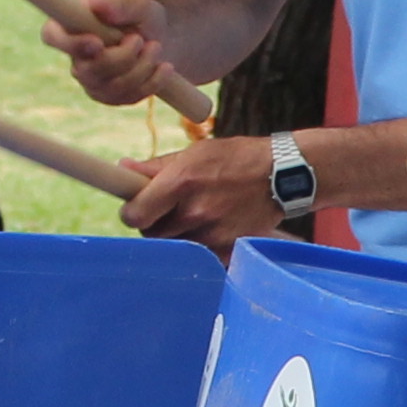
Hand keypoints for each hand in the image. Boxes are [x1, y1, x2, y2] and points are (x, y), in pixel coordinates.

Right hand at [49, 0, 182, 108]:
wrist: (157, 37)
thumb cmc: (140, 15)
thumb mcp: (137, 2)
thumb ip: (122, 3)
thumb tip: (101, 6)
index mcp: (71, 25)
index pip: (52, 36)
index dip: (69, 44)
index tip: (97, 42)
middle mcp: (76, 57)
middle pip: (87, 70)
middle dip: (121, 58)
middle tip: (140, 39)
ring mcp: (91, 80)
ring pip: (112, 86)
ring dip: (141, 68)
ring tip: (156, 47)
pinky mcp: (110, 96)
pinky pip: (128, 97)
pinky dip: (151, 82)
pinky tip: (164, 67)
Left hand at [119, 128, 285, 249]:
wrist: (283, 176)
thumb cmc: (236, 159)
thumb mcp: (195, 153)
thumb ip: (157, 167)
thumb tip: (123, 167)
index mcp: (181, 182)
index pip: (135, 214)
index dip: (132, 213)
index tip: (135, 209)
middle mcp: (194, 211)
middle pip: (152, 234)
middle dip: (154, 223)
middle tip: (167, 210)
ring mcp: (211, 233)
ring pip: (175, 245)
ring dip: (177, 234)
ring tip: (194, 215)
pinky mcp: (226, 249)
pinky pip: (198, 253)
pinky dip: (199, 244)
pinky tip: (213, 225)